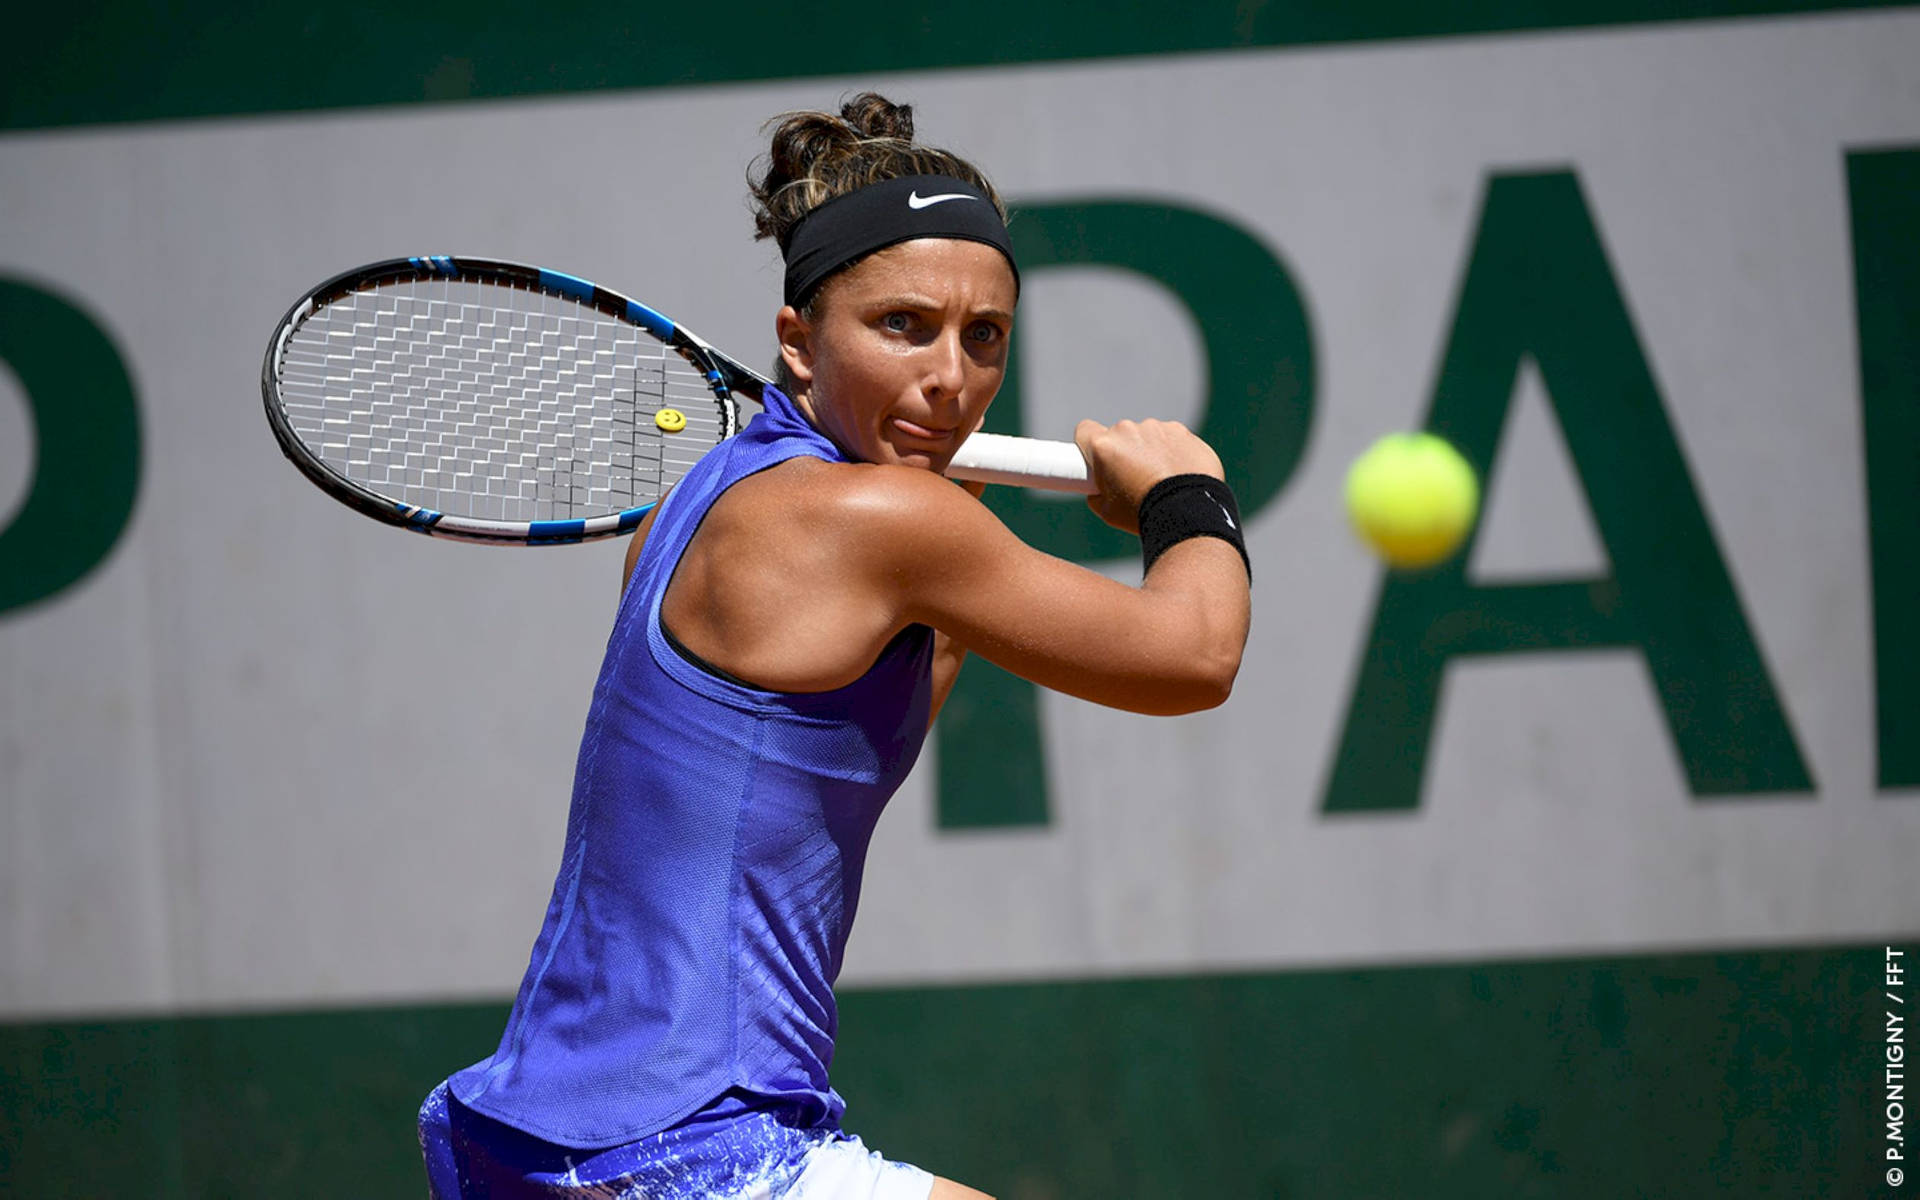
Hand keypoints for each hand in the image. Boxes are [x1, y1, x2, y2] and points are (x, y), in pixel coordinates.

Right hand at [1074, 419, 1224, 533]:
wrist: (1186, 512)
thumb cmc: (1143, 513)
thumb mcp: (1107, 512)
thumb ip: (1097, 495)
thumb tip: (1097, 492)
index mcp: (1104, 446)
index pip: (1085, 430)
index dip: (1088, 444)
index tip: (1097, 458)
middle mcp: (1128, 430)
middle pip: (1119, 434)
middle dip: (1123, 451)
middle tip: (1133, 478)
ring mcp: (1157, 428)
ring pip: (1147, 435)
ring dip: (1150, 450)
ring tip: (1162, 479)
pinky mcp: (1181, 432)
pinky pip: (1172, 438)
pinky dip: (1173, 451)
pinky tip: (1180, 473)